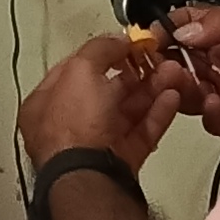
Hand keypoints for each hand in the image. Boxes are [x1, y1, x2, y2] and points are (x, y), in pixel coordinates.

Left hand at [17, 28, 185, 177]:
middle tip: (157, 59)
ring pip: (127, 111)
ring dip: (151, 90)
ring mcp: (95, 144)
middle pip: (106, 91)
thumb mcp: (81, 71)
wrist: (91, 179)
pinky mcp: (120, 161)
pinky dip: (158, 114)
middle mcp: (68, 125)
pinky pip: (142, 133)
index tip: (127, 45)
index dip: (103, 54)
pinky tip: (171, 98)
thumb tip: (115, 40)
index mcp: (47, 103)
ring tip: (172, 74)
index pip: (76, 70)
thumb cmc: (71, 133)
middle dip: (135, 73)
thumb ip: (100, 50)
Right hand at [164, 4, 219, 144]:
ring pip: (190, 92)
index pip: (188, 28)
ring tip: (187, 82)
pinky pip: (211, 119)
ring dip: (184, 88)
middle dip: (169, 63)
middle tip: (164, 64)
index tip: (151, 37)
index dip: (167, 31)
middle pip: (182, 62)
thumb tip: (183, 30)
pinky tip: (214, 103)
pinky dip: (208, 112)